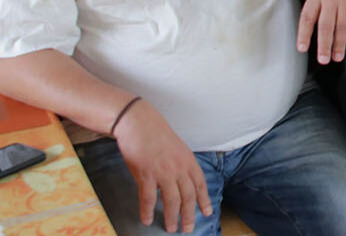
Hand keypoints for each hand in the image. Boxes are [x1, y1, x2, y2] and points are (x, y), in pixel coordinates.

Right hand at [114, 102, 212, 232]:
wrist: (138, 121)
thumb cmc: (155, 133)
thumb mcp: (177, 147)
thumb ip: (180, 164)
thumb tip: (180, 181)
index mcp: (188, 160)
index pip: (200, 184)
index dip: (204, 199)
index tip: (207, 212)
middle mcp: (178, 167)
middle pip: (188, 196)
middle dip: (189, 215)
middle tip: (188, 229)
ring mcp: (163, 171)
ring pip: (171, 200)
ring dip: (172, 216)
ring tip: (171, 228)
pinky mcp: (146, 173)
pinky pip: (148, 197)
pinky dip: (147, 210)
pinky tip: (147, 219)